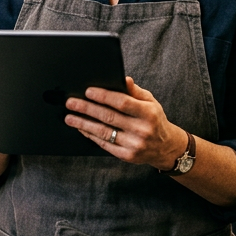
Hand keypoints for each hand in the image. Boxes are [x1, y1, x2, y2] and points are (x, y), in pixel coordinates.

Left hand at [64, 77, 187, 169]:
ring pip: (103, 132)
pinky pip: (104, 144)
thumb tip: (123, 79)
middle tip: (71, 102)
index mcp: (148, 113)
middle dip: (87, 108)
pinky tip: (81, 128)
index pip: (122, 103)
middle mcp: (142, 130)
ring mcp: (134, 144)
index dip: (104, 96)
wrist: (165, 147)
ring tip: (69, 117)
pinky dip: (90, 135)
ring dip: (83, 123)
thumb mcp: (150, 102)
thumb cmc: (154, 120)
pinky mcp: (127, 156)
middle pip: (109, 117)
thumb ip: (135, 91)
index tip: (88, 91)